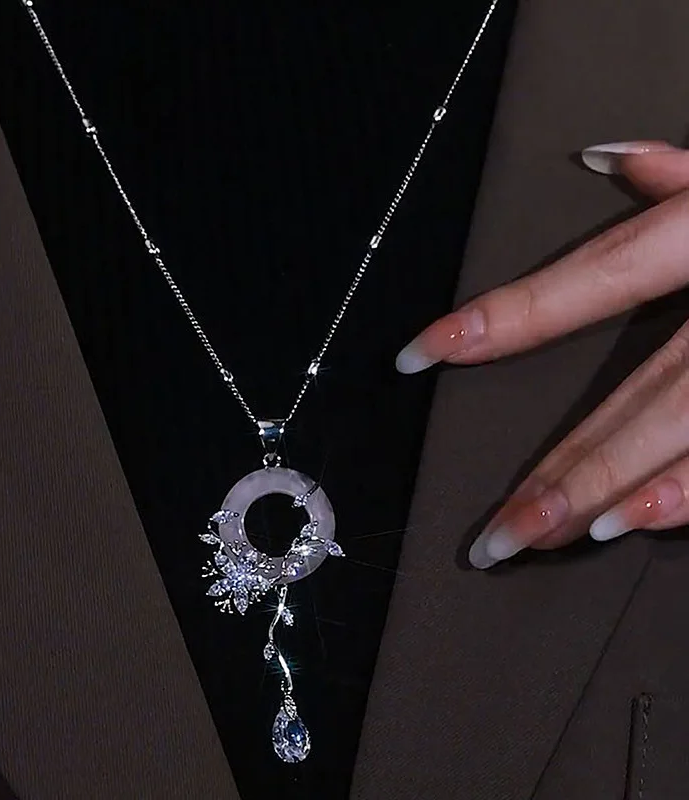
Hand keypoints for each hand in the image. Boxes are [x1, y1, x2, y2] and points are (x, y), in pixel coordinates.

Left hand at [395, 140, 688, 568]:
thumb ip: (684, 173)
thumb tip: (602, 159)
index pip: (588, 279)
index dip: (500, 318)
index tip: (419, 354)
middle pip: (636, 393)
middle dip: (561, 464)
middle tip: (491, 531)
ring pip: (685, 429)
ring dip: (613, 489)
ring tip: (542, 537)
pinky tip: (638, 527)